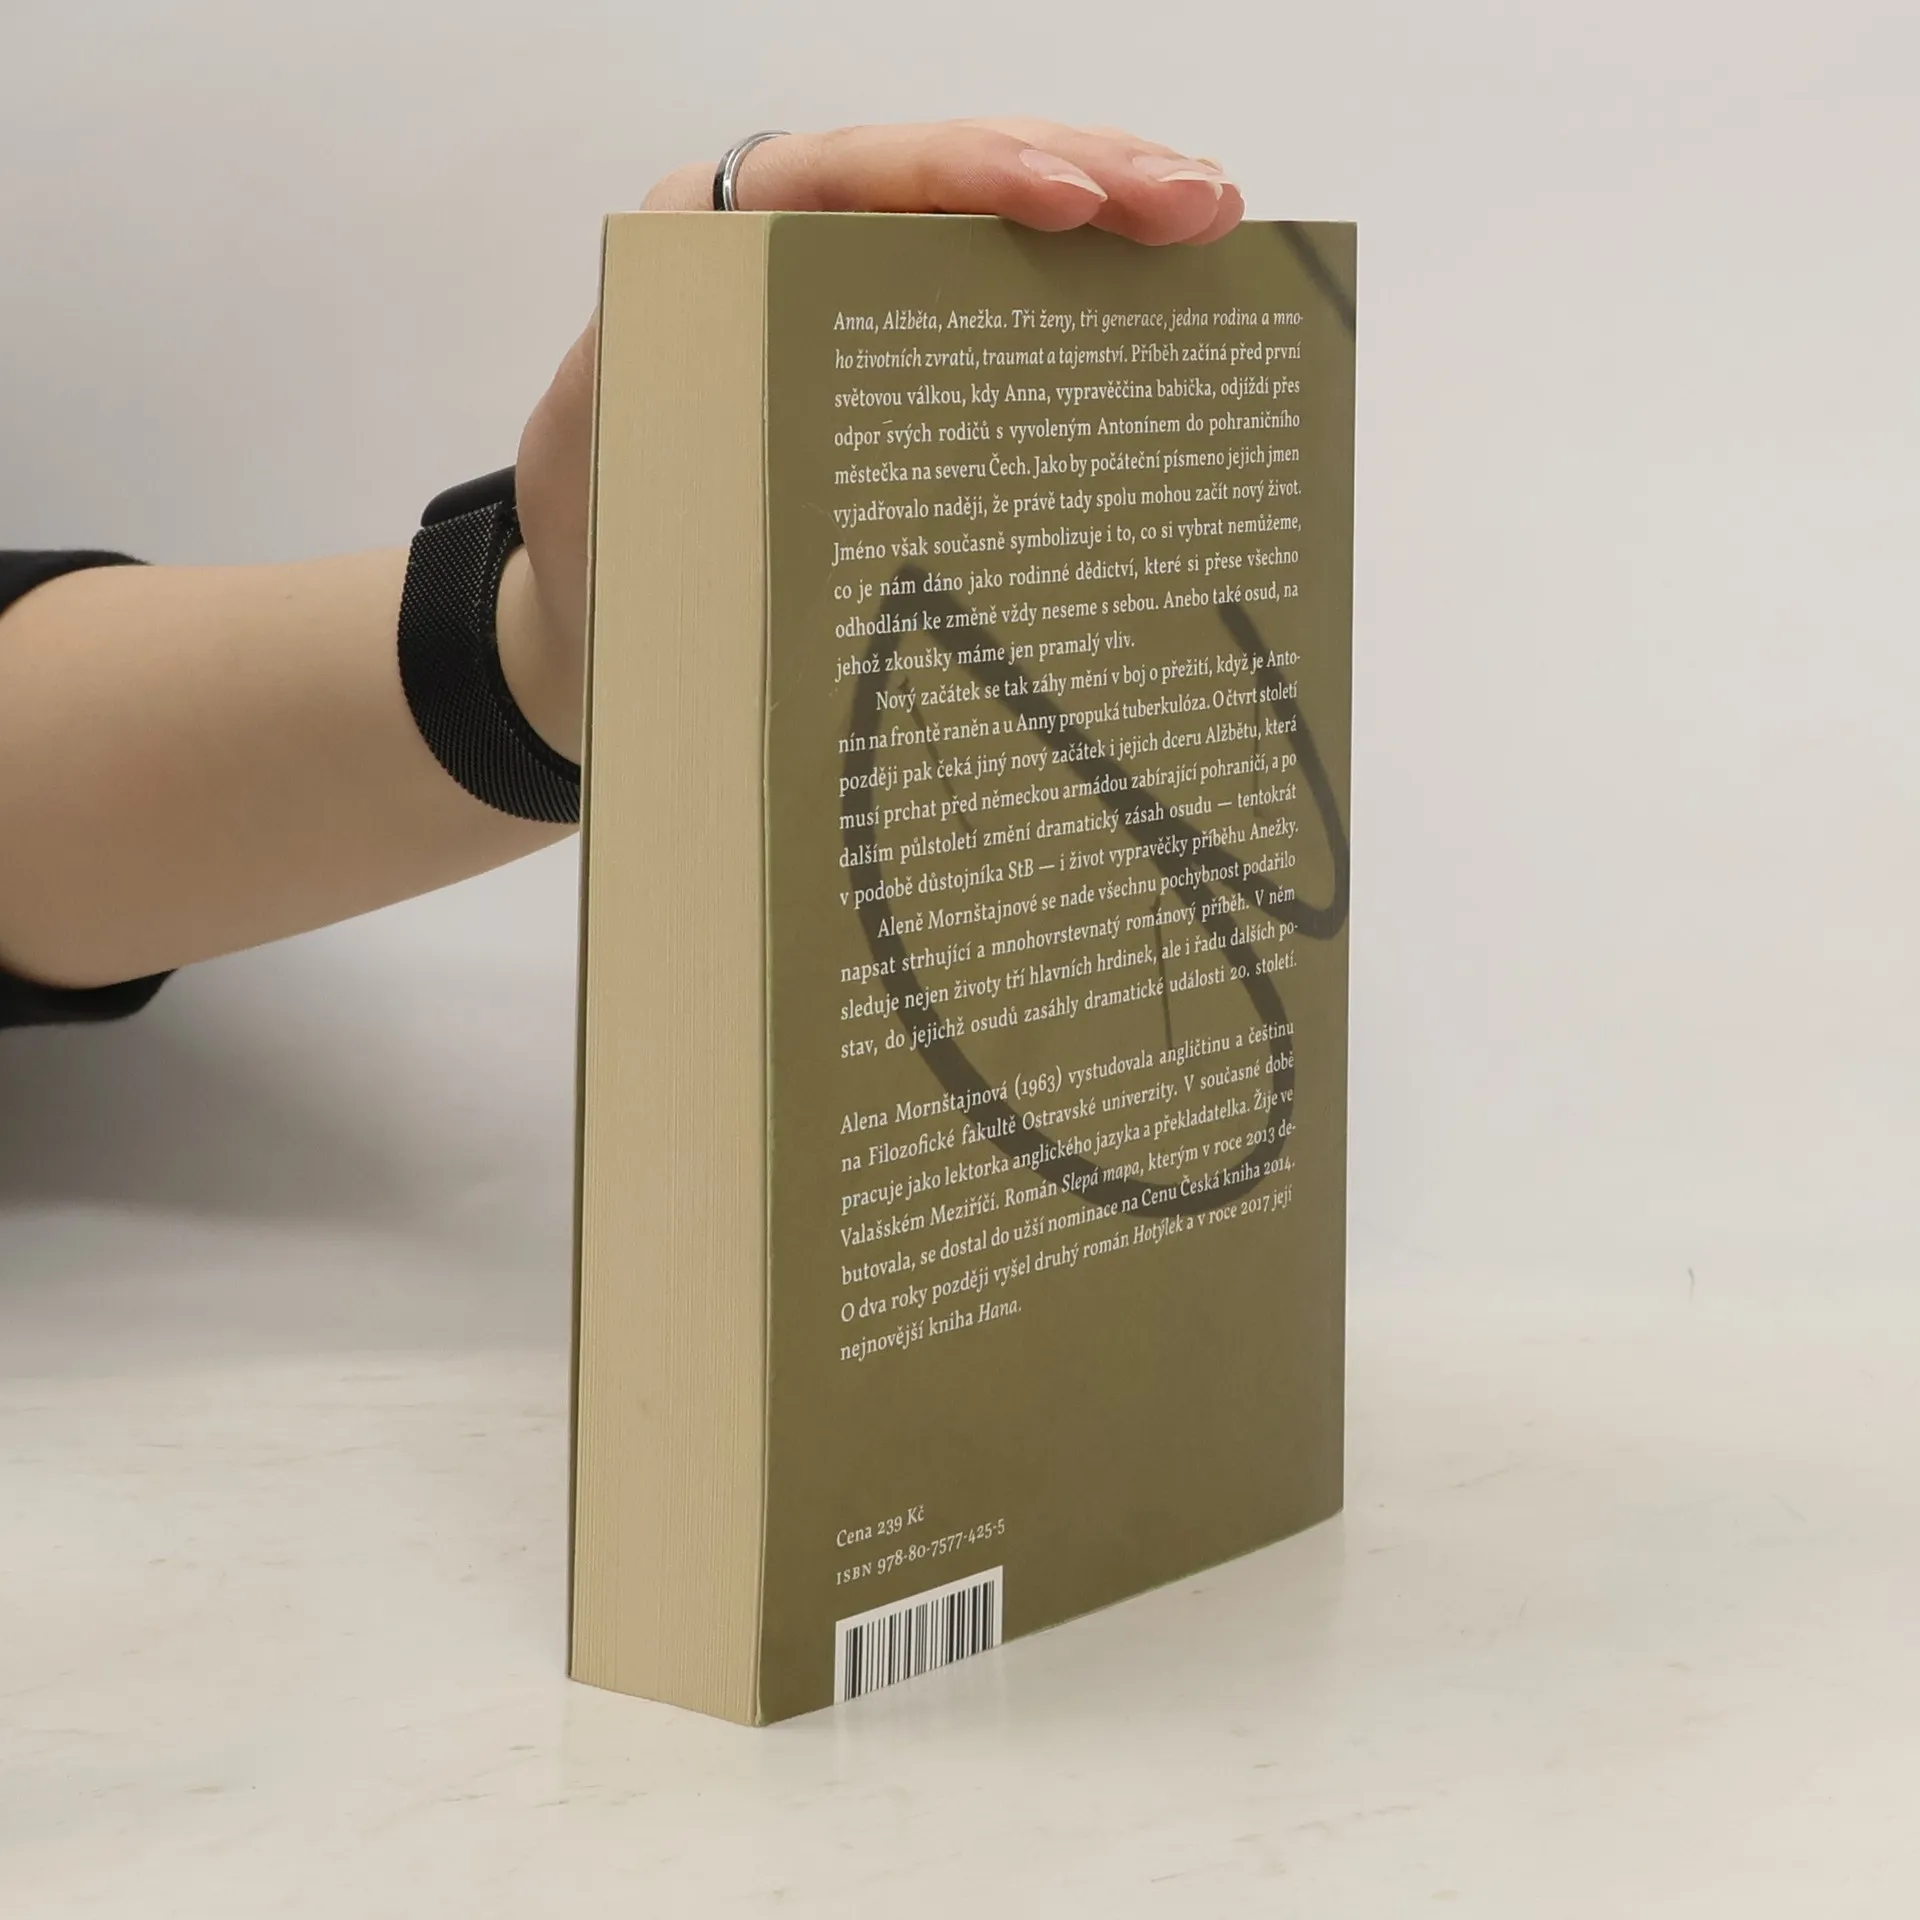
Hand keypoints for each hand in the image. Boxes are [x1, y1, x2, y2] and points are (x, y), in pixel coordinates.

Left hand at [507, 118, 1243, 752]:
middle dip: (1079, 173)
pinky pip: (993, 305)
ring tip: (1211, 218)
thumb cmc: (600, 549)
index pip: (845, 175)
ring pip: (986, 229)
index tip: (1067, 200)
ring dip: (1104, 221)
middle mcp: (785, 249)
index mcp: (708, 248)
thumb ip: (669, 429)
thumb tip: (780, 440)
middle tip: (1196, 201)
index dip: (963, 172)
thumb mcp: (608, 479)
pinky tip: (1161, 293)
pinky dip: (1078, 296)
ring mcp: (851, 300)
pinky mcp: (895, 362)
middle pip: (943, 177)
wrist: (602, 618)